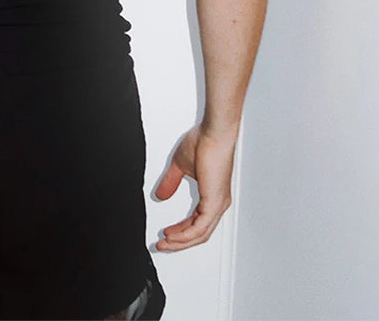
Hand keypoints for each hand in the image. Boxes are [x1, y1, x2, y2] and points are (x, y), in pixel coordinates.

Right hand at [153, 123, 234, 250]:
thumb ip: (171, 182)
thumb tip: (161, 196)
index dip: (181, 231)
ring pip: (200, 234)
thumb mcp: (179, 166)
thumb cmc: (202, 142)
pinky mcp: (215, 202)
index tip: (166, 235)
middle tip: (162, 245)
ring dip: (180, 241)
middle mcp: (218, 203)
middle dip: (179, 242)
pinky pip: (200, 227)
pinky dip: (186, 234)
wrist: (213, 133)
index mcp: (213, 195)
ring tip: (164, 242)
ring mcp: (218, 204)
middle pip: (199, 234)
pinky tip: (173, 236)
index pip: (197, 222)